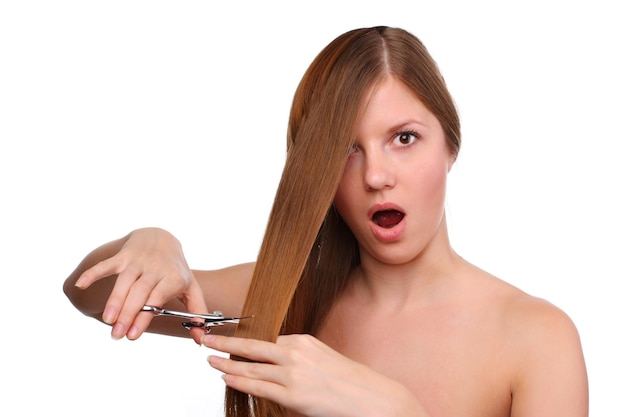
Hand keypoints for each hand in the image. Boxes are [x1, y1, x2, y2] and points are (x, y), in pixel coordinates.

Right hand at [74, 228, 207, 341]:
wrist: (162, 237)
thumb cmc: (176, 270)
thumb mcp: (191, 288)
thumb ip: (197, 312)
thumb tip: (201, 339)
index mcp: (173, 278)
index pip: (156, 300)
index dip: (144, 317)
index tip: (133, 336)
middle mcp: (155, 269)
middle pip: (139, 293)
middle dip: (127, 314)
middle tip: (117, 336)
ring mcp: (138, 261)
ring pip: (124, 281)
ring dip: (114, 300)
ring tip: (107, 320)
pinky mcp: (123, 256)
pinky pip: (107, 264)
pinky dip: (93, 273)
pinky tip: (81, 285)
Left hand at [203, 334, 420, 416]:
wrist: (370, 398)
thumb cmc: (349, 381)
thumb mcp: (323, 358)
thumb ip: (298, 358)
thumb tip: (278, 364)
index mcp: (303, 340)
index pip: (267, 340)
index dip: (246, 341)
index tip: (230, 338)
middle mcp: (295, 353)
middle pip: (252, 346)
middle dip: (226, 341)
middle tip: (206, 337)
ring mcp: (292, 374)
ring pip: (251, 368)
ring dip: (227, 363)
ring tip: (210, 358)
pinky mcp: (292, 396)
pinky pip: (258, 386)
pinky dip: (239, 380)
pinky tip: (226, 377)